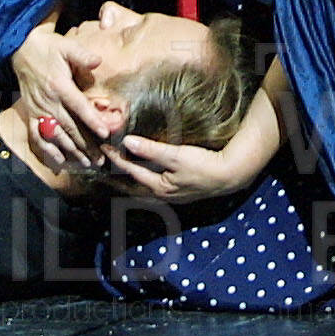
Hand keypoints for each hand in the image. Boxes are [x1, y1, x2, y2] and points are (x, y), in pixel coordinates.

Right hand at [12, 21, 107, 168]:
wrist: (22, 50)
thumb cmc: (49, 49)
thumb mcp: (67, 46)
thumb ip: (82, 55)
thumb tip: (98, 61)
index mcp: (59, 85)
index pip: (78, 106)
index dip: (91, 120)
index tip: (104, 134)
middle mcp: (48, 101)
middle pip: (69, 127)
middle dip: (85, 145)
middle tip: (100, 160)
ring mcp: (38, 110)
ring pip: (55, 136)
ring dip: (71, 151)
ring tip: (86, 164)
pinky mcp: (31, 114)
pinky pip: (37, 137)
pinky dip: (47, 151)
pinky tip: (59, 163)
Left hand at [101, 135, 255, 204]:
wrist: (230, 175)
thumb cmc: (204, 166)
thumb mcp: (176, 156)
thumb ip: (151, 149)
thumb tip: (127, 141)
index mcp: (158, 187)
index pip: (130, 170)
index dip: (116, 158)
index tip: (104, 146)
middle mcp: (162, 194)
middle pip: (134, 182)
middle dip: (120, 171)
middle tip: (106, 158)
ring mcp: (172, 193)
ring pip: (144, 184)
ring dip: (132, 174)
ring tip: (121, 164)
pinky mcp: (180, 189)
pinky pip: (155, 182)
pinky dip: (145, 174)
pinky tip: (146, 169)